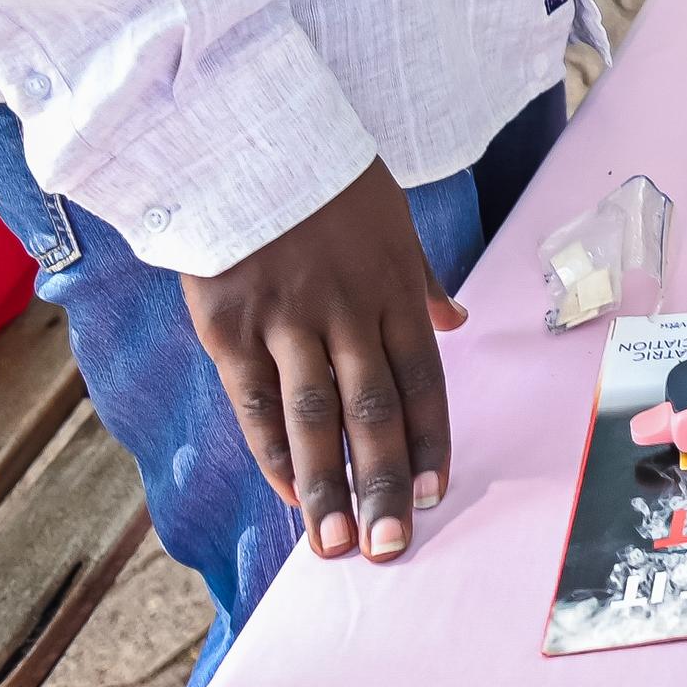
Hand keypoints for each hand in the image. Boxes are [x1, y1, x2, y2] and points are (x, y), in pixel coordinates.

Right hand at [183, 163, 464, 565]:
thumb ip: (421, 280)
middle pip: (372, 409)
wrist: (241, 138)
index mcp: (394, 284)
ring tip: (335, 543)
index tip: (434, 494)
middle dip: (383, 483)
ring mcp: (286, 319)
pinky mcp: (229, 326)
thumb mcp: (391, 219)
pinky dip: (272, 451)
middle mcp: (347, 308)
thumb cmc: (325, 180)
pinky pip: (254, 400)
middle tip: (390, 547)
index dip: (428, 439)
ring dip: (326, 486)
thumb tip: (456, 321)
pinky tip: (287, 491)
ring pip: (313, 416)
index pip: (422, 377)